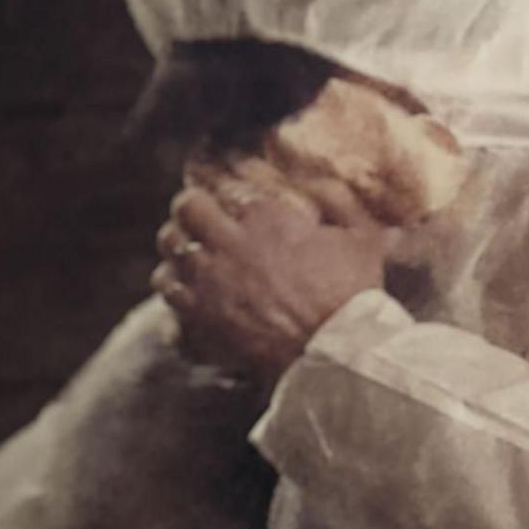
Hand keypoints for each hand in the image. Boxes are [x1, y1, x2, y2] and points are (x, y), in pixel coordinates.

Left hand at [154, 175, 390, 377]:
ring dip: (181, 238)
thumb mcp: (362, 235)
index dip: (233, 188)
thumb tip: (317, 181)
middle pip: (188, 206)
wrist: (330, 348)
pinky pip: (165, 282)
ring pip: (170, 241)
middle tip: (205, 212)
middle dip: (195, 204)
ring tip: (194, 243)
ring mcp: (209, 277)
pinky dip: (173, 275)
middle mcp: (229, 241)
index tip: (239, 194)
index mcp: (267, 217)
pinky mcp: (197, 310)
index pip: (230, 187)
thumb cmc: (350, 291)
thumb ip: (338, 199)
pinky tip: (187, 278)